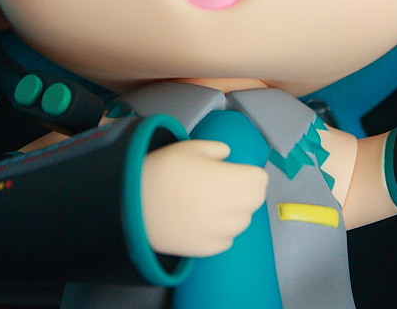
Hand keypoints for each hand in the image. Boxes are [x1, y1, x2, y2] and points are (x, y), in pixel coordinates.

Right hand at [141, 138, 268, 256]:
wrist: (135, 204)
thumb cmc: (164, 170)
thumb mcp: (190, 147)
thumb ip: (216, 149)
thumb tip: (227, 155)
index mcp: (232, 181)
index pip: (260, 180)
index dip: (251, 173)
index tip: (239, 170)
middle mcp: (232, 209)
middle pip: (255, 201)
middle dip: (246, 191)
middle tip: (227, 185)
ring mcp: (220, 232)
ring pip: (243, 222)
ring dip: (235, 211)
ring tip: (213, 203)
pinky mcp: (207, 250)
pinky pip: (226, 240)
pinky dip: (221, 231)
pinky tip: (204, 220)